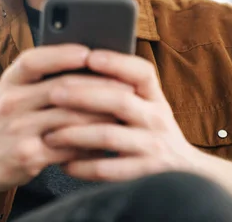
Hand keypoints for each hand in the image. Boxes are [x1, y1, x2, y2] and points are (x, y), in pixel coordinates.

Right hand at [0, 44, 125, 191]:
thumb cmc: (4, 121)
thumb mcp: (12, 92)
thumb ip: (40, 78)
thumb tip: (86, 64)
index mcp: (9, 82)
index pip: (34, 60)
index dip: (62, 54)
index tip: (90, 52)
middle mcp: (11, 102)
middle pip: (62, 88)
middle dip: (100, 86)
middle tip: (127, 87)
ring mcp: (19, 130)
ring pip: (71, 118)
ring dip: (102, 116)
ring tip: (124, 113)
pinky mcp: (29, 156)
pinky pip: (70, 147)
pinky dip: (91, 143)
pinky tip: (105, 140)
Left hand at [43, 50, 201, 181]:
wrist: (183, 173)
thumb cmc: (146, 130)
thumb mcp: (143, 106)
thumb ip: (116, 89)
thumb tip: (70, 65)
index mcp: (153, 96)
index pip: (142, 72)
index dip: (116, 62)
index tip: (89, 56)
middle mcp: (156, 119)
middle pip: (119, 101)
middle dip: (82, 95)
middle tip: (52, 94)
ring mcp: (153, 147)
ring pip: (109, 136)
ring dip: (74, 134)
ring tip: (48, 135)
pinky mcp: (145, 175)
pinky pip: (107, 169)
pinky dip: (82, 166)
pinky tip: (63, 163)